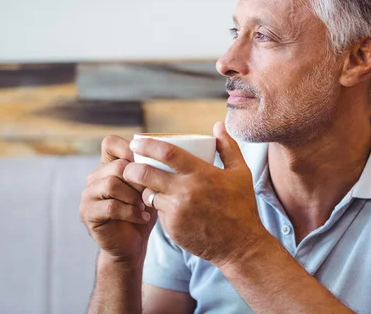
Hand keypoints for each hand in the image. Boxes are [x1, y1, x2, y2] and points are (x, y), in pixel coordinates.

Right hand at [79, 135, 156, 262]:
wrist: (133, 243)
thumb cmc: (143, 211)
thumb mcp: (149, 187)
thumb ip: (148, 169)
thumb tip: (157, 155)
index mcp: (108, 166)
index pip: (110, 143)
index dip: (130, 149)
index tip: (147, 164)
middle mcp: (95, 177)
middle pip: (117, 166)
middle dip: (139, 180)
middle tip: (150, 193)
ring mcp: (88, 195)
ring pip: (111, 184)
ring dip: (133, 196)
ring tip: (144, 206)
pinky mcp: (88, 213)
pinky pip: (111, 206)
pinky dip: (130, 212)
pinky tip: (141, 217)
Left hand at [123, 122, 270, 267]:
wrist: (241, 245)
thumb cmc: (242, 206)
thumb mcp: (240, 173)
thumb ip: (228, 147)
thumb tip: (218, 125)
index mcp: (202, 173)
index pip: (166, 153)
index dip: (147, 145)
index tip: (137, 143)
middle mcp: (186, 192)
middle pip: (145, 174)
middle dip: (131, 168)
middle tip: (129, 165)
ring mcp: (177, 212)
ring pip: (148, 195)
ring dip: (145, 189)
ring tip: (148, 186)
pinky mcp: (172, 229)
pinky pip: (158, 213)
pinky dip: (159, 207)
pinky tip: (166, 206)